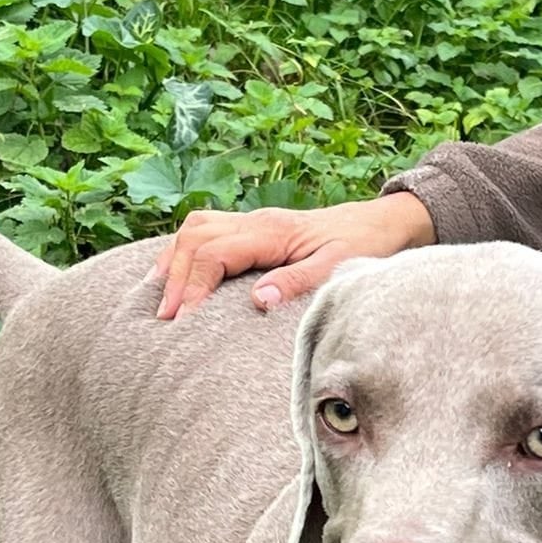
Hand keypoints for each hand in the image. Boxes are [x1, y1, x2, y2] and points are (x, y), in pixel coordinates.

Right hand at [151, 192, 435, 318]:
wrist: (381, 223)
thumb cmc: (363, 246)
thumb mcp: (337, 268)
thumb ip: (297, 283)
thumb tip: (258, 301)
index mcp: (271, 232)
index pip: (213, 253)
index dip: (192, 286)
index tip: (182, 320)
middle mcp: (255, 221)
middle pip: (194, 237)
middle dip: (174, 276)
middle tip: (164, 318)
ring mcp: (253, 222)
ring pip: (195, 229)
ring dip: (174, 260)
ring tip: (161, 297)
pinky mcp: (254, 229)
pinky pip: (206, 231)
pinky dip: (185, 252)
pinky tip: (178, 275)